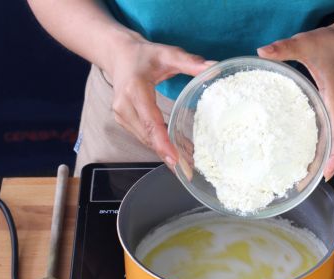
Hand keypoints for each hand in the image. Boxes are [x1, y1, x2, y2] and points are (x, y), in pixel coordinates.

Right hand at [105, 36, 212, 167]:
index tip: (175, 159)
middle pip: (147, 136)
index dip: (163, 142)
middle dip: (167, 154)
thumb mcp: (168, 53)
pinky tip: (173, 152)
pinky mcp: (123, 120)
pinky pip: (142, 137)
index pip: (150, 121)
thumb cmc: (145, 55)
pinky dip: (157, 145)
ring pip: (144, 140)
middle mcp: (124, 106)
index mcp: (135, 89)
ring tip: (184, 166)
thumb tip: (214, 68)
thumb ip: (190, 62)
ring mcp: (121, 115)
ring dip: (163, 152)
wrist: (119, 55)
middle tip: (188, 170)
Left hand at [258, 25, 333, 179]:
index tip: (325, 176)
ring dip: (322, 155)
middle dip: (322, 164)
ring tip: (301, 172)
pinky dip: (321, 142)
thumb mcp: (307, 42)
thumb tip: (261, 51)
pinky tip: (303, 150)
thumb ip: (284, 48)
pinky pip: (332, 131)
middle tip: (301, 183)